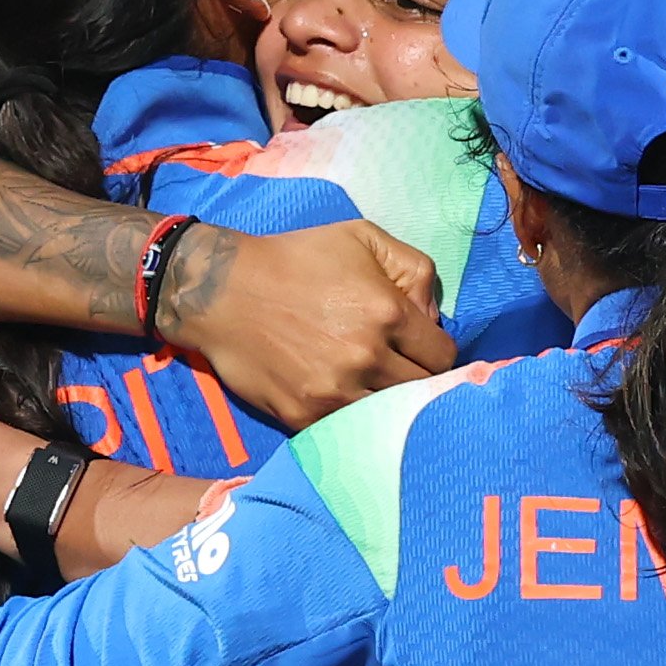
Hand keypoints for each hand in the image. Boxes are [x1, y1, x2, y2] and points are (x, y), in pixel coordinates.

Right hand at [159, 221, 455, 425]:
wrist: (222, 291)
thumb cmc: (296, 259)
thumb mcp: (363, 238)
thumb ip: (414, 270)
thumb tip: (432, 317)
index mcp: (386, 312)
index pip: (442, 355)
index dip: (434, 350)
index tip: (417, 347)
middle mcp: (366, 356)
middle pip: (423, 389)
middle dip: (417, 377)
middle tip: (397, 366)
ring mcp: (334, 390)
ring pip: (392, 415)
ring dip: (390, 402)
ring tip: (373, 383)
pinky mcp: (305, 415)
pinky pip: (351, 427)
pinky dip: (356, 416)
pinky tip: (346, 396)